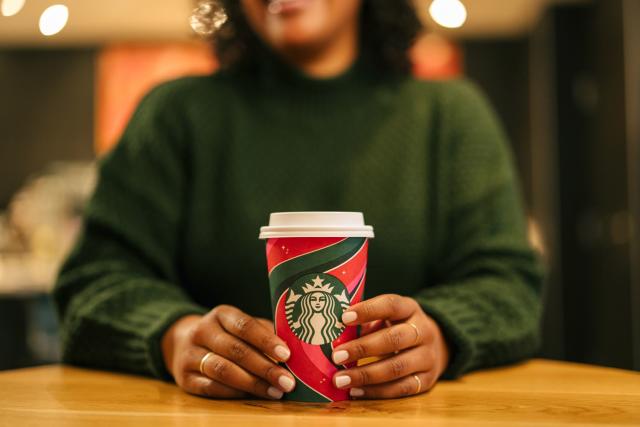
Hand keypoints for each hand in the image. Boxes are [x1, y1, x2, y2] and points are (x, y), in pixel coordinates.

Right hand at [161, 305, 295, 399]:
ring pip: (222, 370)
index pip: (244, 325)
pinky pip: (211, 387)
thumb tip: (296, 349)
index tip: (286, 355)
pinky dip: (234, 392)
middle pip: (236, 350)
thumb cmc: (227, 335)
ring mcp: (190, 354)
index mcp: (221, 314)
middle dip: (265, 368)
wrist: (183, 342)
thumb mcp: (242, 327)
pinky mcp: (184, 378)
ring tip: (275, 392)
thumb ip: (265, 334)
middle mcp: (202, 331)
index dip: (266, 340)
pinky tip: (253, 395)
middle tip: (288, 382)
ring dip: (252, 383)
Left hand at [331, 294, 449, 398]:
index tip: (343, 318)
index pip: (390, 305)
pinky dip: (376, 391)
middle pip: (394, 339)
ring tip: (340, 379)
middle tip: (336, 356)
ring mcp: (428, 356)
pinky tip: (355, 391)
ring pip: (397, 367)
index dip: (368, 310)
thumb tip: (333, 333)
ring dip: (365, 374)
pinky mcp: (427, 380)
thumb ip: (365, 322)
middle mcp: (423, 331)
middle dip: (363, 348)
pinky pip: (401, 388)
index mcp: (409, 309)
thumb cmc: (397, 327)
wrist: (435, 345)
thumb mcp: (387, 317)